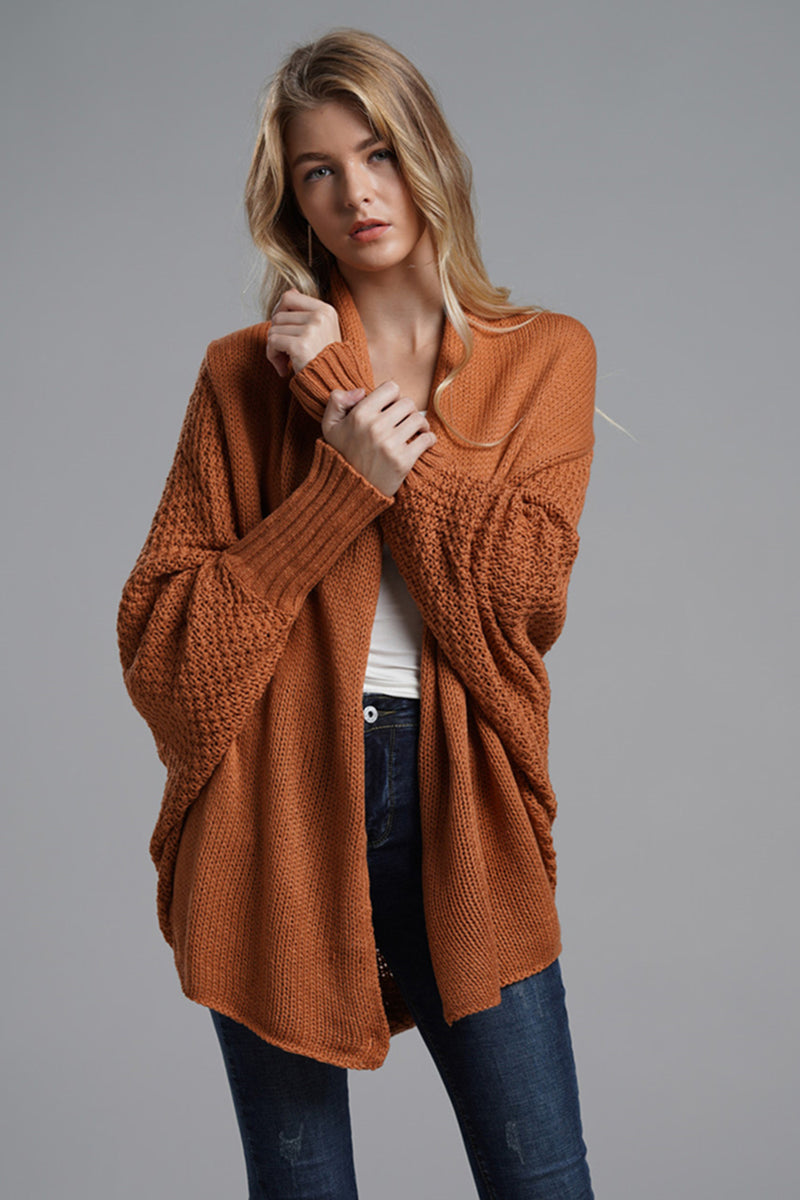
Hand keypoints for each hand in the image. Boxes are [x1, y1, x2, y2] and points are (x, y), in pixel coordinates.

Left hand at [266, 289, 341, 376]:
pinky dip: (272, 356)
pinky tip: (283, 368)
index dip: (279, 311)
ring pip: (273, 329)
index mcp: (326, 310)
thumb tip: (291, 290)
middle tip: (284, 352)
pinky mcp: (301, 345)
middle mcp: (320, 317)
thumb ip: (306, 312)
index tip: (283, 330)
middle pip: (278, 316)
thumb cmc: (324, 361)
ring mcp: (311, 330)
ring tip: (286, 361)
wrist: (332, 385)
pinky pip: (272, 342)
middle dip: (276, 335)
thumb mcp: (321, 331)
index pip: (289, 296)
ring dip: (274, 348)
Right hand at [321, 381, 436, 496]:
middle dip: (408, 410)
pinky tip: (423, 442)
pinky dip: (429, 439)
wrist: (348, 491)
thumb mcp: (330, 426)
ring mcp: (390, 445)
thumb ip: (337, 400)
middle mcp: (375, 427)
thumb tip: (362, 390)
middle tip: (404, 421)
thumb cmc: (342, 455)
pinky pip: (427, 440)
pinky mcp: (403, 461)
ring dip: (421, 424)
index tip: (391, 407)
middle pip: (408, 403)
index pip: (391, 388)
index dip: (393, 396)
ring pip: (419, 419)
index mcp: (359, 415)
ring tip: (415, 431)